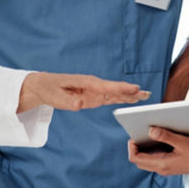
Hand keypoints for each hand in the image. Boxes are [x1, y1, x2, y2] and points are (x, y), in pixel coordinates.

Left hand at [17, 72, 150, 112]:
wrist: (43, 86)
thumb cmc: (48, 88)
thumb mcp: (55, 96)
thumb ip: (69, 101)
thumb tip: (81, 104)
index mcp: (85, 82)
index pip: (106, 86)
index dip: (120, 88)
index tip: (134, 89)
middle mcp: (92, 85)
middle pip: (114, 89)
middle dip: (129, 91)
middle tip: (145, 94)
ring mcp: (93, 91)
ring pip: (114, 94)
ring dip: (128, 95)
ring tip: (143, 97)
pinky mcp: (92, 97)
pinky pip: (108, 98)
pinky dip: (119, 99)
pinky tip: (130, 101)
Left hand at [128, 127, 188, 175]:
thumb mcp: (184, 142)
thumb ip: (166, 136)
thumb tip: (150, 131)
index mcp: (163, 165)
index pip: (136, 159)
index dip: (131, 146)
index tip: (133, 134)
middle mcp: (163, 168)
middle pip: (140, 160)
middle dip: (136, 146)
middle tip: (139, 131)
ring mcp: (169, 167)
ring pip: (149, 158)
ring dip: (146, 146)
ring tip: (148, 131)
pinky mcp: (174, 164)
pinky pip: (158, 157)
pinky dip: (155, 147)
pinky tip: (161, 136)